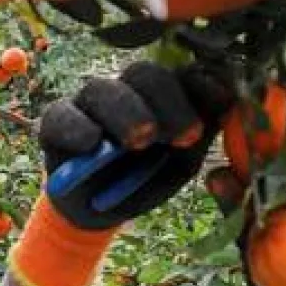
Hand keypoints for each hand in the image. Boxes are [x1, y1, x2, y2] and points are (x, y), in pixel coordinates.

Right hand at [38, 61, 233, 230]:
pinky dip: (77, 127)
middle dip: (168, 102)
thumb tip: (229, 98)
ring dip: (126, 112)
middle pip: (144, 74)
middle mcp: (125, 89)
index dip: (201, 85)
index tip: (221, 103)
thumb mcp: (181, 160)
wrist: (100, 211)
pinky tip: (92, 143)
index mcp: (160, 94)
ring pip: (104, 90)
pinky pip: (62, 115)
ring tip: (141, 140)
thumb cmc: (145, 178)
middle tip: (184, 135)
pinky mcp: (56, 121)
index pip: (181, 74)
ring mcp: (88, 102)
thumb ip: (202, 131)